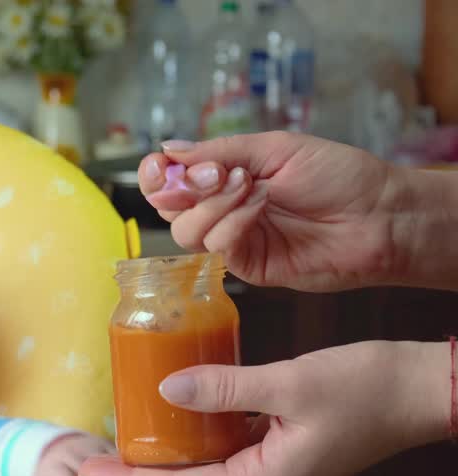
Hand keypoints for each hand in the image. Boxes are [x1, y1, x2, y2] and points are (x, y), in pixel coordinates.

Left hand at [78, 341, 451, 475]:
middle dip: (144, 469)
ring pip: (212, 463)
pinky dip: (204, 432)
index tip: (90, 473)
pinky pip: (235, 445)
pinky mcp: (291, 450)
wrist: (427, 388)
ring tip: (128, 435)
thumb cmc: (370, 388)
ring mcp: (282, 470)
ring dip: (172, 450)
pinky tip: (180, 410)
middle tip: (96, 456)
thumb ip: (225, 389)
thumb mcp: (289, 382)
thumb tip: (168, 390)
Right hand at [140, 132, 403, 292]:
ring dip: (213, 205)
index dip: (156, 175)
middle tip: (213, 175)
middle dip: (183, 188)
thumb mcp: (275, 148)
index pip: (171, 179)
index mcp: (225, 178)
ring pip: (186, 231)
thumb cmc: (339, 176)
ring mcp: (233, 240)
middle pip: (168, 208)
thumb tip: (169, 150)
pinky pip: (217, 247)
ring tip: (251, 189)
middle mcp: (222, 210)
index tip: (161, 166)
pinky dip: (232, 224)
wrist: (379, 215)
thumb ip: (220, 151)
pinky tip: (259, 208)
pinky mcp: (247, 266)